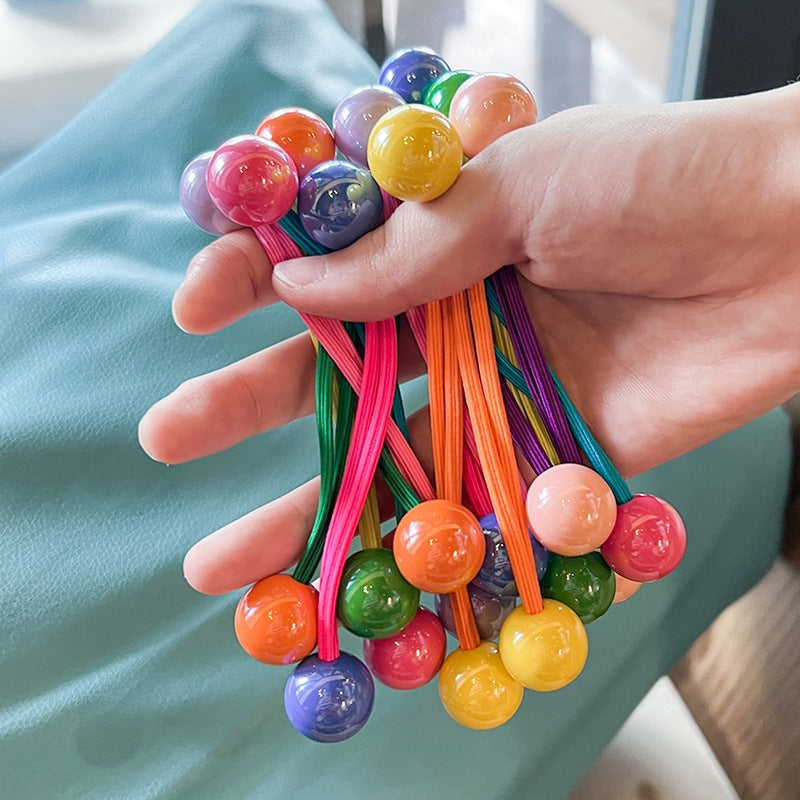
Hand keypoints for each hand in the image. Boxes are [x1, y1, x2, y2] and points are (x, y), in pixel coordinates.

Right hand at [139, 84, 799, 593]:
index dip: (255, 275)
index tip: (201, 303)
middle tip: (169, 434)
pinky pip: (469, 504)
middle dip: (249, 402)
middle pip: (335, 365)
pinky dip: (418, 546)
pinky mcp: (548, 450)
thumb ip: (412, 248)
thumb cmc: (664, 179)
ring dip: (308, 506)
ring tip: (221, 563)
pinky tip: (350, 586)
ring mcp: (499, 387)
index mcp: (444, 228)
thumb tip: (299, 286)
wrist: (797, 242)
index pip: (322, 256)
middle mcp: (459, 310)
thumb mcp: (519, 183)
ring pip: (387, 453)